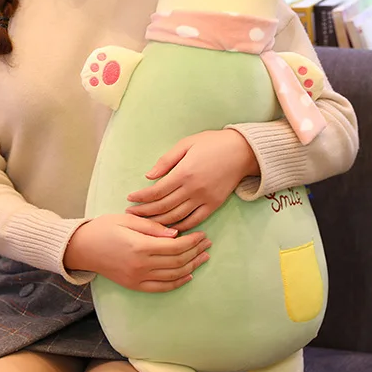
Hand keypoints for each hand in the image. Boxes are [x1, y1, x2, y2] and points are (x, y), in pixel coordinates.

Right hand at [64, 214, 210, 292]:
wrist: (82, 248)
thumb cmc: (103, 228)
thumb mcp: (126, 220)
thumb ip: (151, 226)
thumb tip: (175, 234)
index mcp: (139, 246)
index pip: (174, 246)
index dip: (191, 241)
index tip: (202, 234)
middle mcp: (141, 265)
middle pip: (177, 261)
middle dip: (195, 252)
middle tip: (207, 243)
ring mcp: (138, 278)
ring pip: (173, 275)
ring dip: (191, 267)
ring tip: (203, 257)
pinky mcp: (135, 285)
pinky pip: (162, 287)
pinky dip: (177, 282)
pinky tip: (188, 275)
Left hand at [126, 129, 259, 232]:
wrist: (242, 151)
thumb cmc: (211, 143)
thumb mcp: (186, 144)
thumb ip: (166, 161)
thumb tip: (149, 176)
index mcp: (184, 173)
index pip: (156, 191)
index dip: (141, 198)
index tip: (130, 199)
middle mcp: (193, 189)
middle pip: (164, 207)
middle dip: (145, 212)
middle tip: (131, 214)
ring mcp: (205, 199)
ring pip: (177, 217)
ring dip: (159, 222)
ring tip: (145, 223)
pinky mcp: (214, 205)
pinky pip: (194, 220)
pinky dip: (181, 226)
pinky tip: (169, 227)